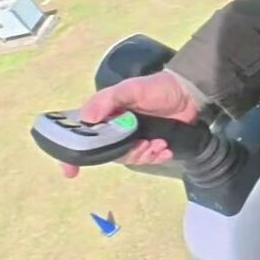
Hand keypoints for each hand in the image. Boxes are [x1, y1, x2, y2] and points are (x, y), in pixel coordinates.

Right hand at [58, 72, 199, 178]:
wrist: (188, 92)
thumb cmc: (156, 87)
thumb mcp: (131, 89)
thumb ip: (108, 100)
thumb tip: (87, 118)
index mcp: (105, 116)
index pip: (84, 138)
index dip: (74, 156)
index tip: (70, 172)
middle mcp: (115, 129)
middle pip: (109, 152)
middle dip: (126, 153)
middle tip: (143, 145)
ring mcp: (133, 138)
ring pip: (129, 157)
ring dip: (144, 155)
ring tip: (159, 144)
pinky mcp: (151, 144)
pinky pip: (147, 159)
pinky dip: (156, 157)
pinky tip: (166, 150)